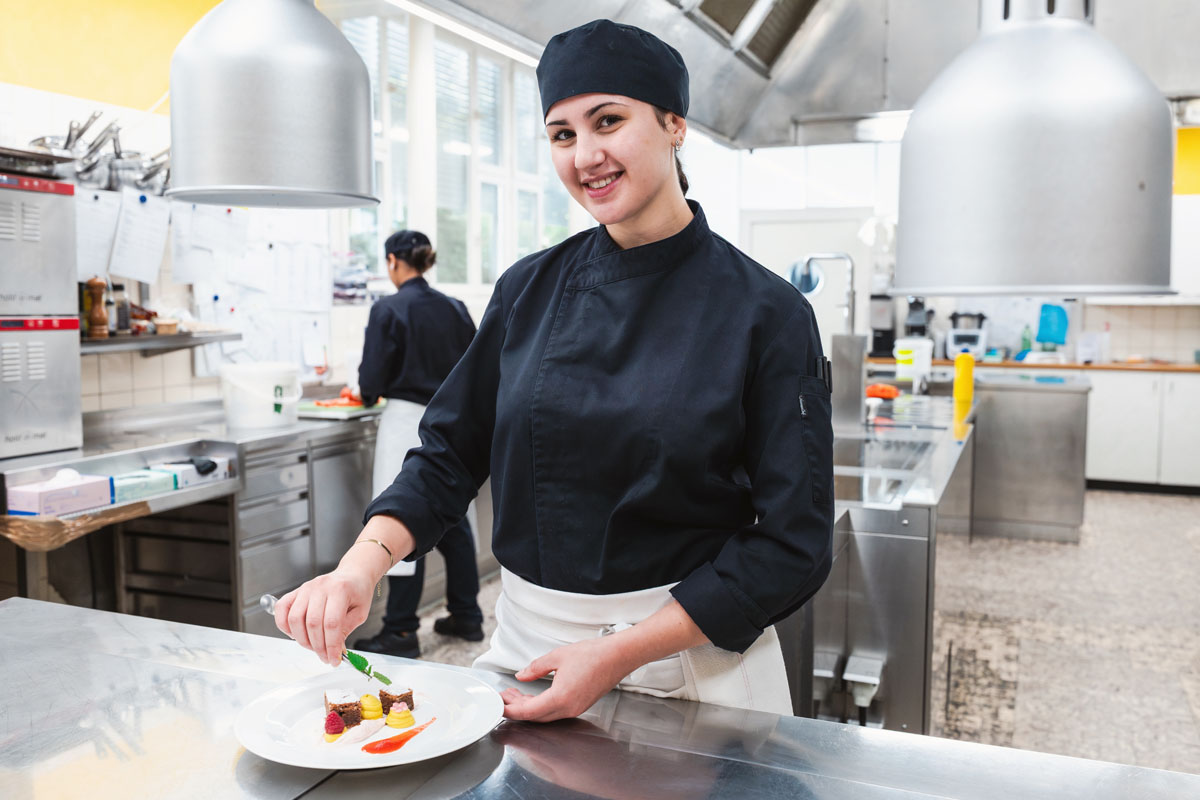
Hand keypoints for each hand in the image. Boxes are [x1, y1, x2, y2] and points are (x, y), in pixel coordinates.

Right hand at [274, 568, 374, 666]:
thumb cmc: (357, 592)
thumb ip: (346, 631)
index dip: (331, 646)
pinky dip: (284, 625)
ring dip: (302, 640)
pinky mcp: (296, 591)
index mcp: (340, 590)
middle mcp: (320, 587)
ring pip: (295, 619)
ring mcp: (306, 588)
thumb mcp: (360, 612)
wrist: (352, 574)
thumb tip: (334, 651)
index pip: (332, 623)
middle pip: (312, 623)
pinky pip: (282, 609)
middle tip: (325, 657)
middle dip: (318, 647)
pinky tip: (296, 634)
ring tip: (313, 647)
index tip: (334, 660)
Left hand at [501, 636, 634, 721]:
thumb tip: (521, 676)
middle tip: (504, 696)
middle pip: (534, 716)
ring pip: (544, 715)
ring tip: (515, 693)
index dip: (510, 709)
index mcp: (560, 698)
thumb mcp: (557, 656)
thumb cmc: (594, 655)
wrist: (618, 656)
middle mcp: (568, 709)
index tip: (499, 704)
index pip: (528, 711)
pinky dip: (540, 705)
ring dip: (528, 706)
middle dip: (516, 708)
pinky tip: (533, 694)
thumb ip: (535, 668)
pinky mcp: (579, 705)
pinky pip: (554, 711)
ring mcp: (575, 709)